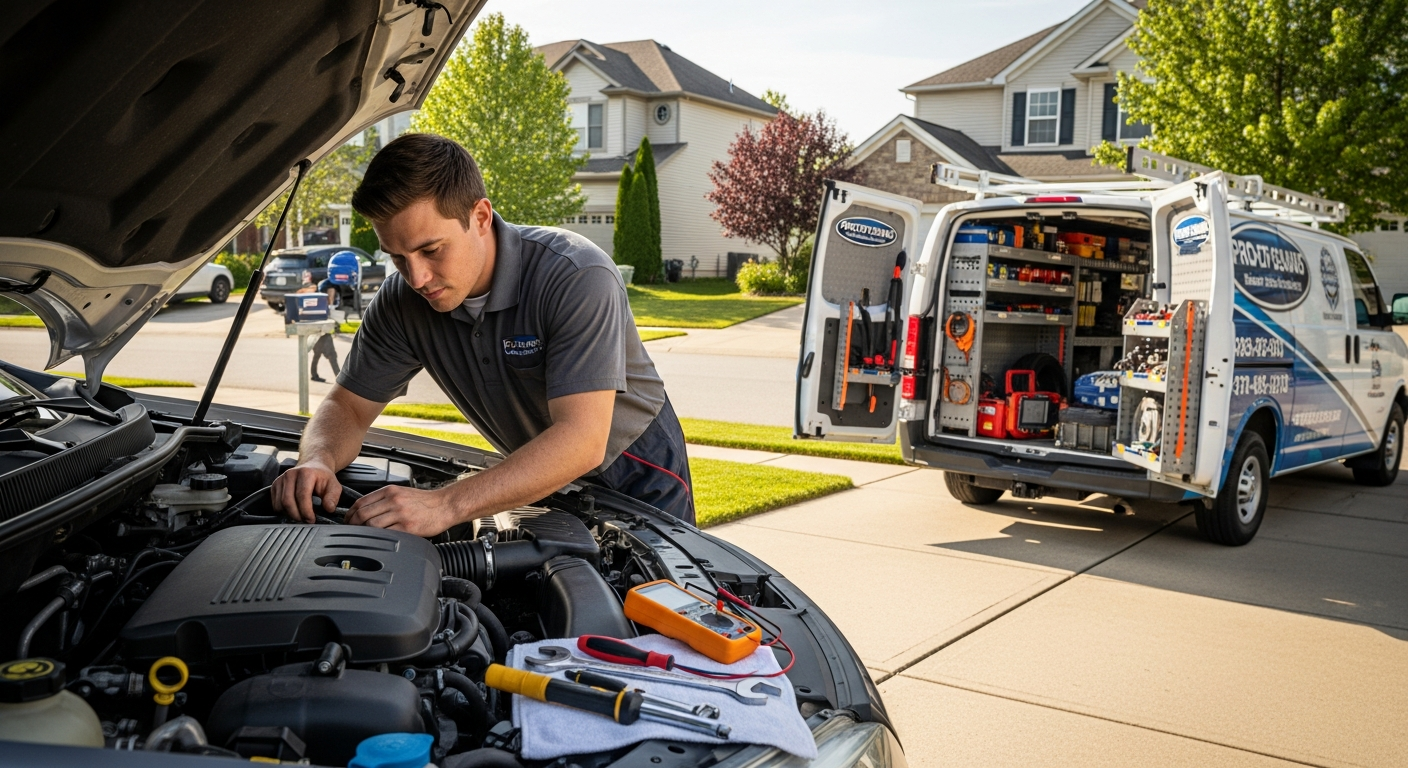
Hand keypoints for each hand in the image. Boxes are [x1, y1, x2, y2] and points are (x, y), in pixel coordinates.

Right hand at [272, 460, 341, 523]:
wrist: (313, 466)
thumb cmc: (323, 478)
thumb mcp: (334, 486)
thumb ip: (333, 497)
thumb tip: (329, 509)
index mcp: (305, 473)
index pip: (302, 495)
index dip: (306, 511)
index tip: (312, 520)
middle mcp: (290, 474)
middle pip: (288, 501)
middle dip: (297, 515)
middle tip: (306, 521)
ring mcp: (280, 479)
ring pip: (280, 504)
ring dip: (290, 515)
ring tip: (301, 516)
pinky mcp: (275, 485)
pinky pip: (275, 504)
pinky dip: (284, 511)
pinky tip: (294, 511)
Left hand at [345, 485, 461, 536]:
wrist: (445, 505)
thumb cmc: (425, 501)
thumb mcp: (402, 493)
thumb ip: (384, 499)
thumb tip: (365, 511)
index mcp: (390, 491)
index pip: (361, 501)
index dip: (350, 513)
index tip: (348, 520)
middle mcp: (394, 501)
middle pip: (363, 513)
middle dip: (353, 524)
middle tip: (352, 531)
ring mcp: (400, 514)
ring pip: (371, 524)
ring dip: (364, 532)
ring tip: (363, 536)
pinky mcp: (407, 527)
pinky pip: (386, 534)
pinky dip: (378, 538)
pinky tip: (377, 540)